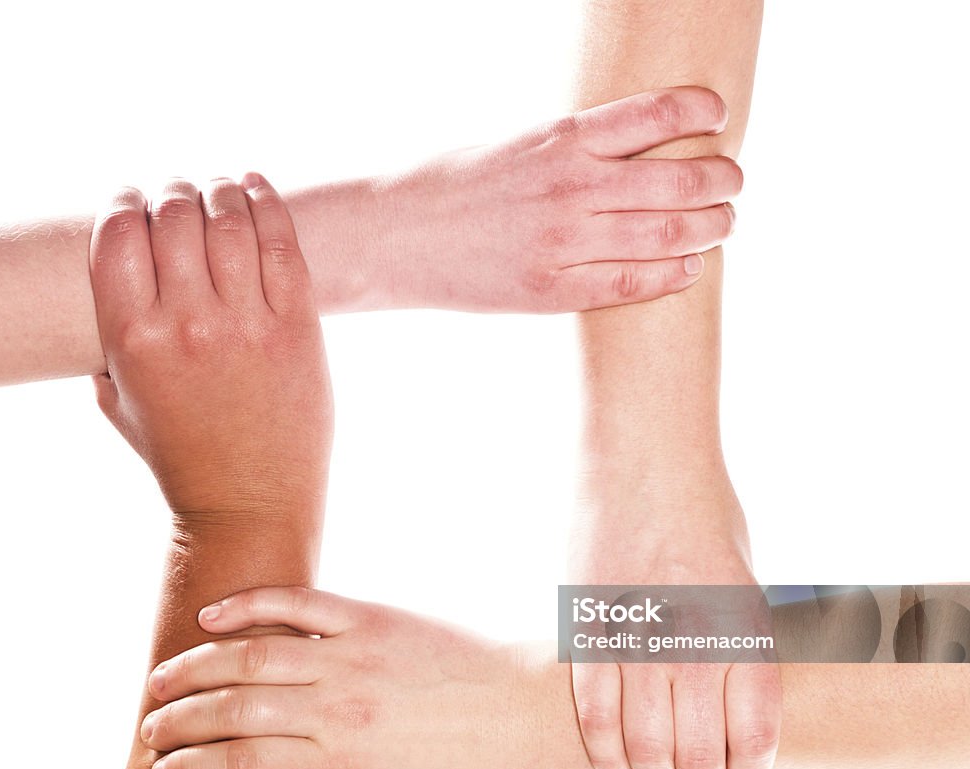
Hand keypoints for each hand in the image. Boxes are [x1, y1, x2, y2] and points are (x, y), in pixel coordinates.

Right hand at [90, 174, 331, 524]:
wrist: (250, 506)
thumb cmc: (182, 456)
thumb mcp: (120, 401)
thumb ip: (108, 342)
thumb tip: (117, 283)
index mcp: (133, 339)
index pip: (118, 233)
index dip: (124, 203)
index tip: (135, 201)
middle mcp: (187, 324)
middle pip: (174, 215)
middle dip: (173, 193)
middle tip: (180, 196)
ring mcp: (247, 324)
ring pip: (229, 220)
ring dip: (219, 192)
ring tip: (219, 191)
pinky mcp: (298, 330)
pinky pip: (283, 245)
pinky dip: (267, 204)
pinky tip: (255, 188)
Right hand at [139, 588, 584, 768]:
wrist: (525, 707)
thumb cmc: (463, 765)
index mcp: (346, 763)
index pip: (241, 768)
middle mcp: (341, 708)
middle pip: (234, 710)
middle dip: (180, 719)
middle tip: (150, 723)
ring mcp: (354, 656)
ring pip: (252, 655)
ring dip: (197, 666)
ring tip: (163, 678)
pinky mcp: (371, 617)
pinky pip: (297, 603)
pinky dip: (249, 604)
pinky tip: (213, 615)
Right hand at [375, 86, 741, 311]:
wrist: (396, 236)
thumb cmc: (455, 183)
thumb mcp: (518, 142)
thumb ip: (578, 146)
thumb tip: (643, 150)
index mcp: (561, 137)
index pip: (660, 115)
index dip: (705, 114)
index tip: (720, 119)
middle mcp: (570, 186)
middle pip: (680, 179)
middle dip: (723, 179)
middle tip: (734, 182)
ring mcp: (563, 243)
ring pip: (668, 234)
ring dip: (711, 227)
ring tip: (723, 224)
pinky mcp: (551, 291)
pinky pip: (633, 284)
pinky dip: (675, 274)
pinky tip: (691, 267)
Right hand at [568, 478, 781, 768]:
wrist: (644, 457)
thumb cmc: (703, 516)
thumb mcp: (746, 578)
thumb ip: (741, 645)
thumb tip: (730, 706)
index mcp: (745, 624)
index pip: (754, 736)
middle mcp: (693, 636)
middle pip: (695, 753)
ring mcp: (637, 632)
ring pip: (640, 744)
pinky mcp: (588, 625)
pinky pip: (592, 712)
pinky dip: (604, 754)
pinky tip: (615, 768)